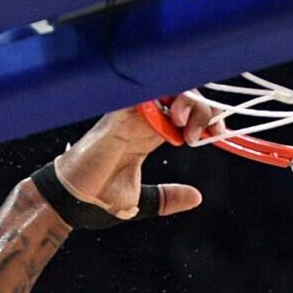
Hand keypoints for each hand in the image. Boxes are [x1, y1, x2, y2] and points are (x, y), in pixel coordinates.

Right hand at [49, 94, 222, 221]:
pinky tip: (175, 117)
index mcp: (148, 136)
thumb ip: (167, 198)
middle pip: (179, 95)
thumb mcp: (141, 201)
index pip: (184, 113)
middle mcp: (142, 121)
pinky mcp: (118, 119)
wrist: (72, 204)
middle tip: (207, 133)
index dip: (205, 118)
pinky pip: (144, 94)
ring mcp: (129, 117)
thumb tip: (196, 197)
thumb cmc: (97, 198)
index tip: (219, 134)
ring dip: (187, 101)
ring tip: (189, 128)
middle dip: (202, 108)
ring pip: (166, 89)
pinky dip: (164, 98)